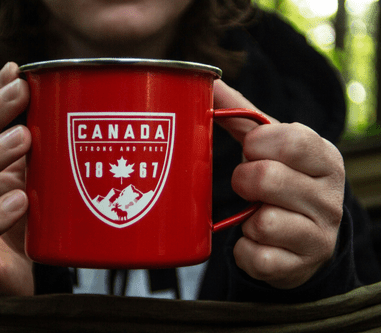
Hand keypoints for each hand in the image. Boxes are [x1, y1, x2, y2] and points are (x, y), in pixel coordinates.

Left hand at [213, 80, 344, 288]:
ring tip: (256, 215)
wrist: (305, 241)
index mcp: (325, 159)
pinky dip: (245, 250)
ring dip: (247, 219)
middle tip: (247, 185)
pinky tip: (255, 242)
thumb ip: (243, 115)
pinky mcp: (300, 268)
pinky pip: (257, 257)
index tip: (252, 150)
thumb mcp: (273, 147)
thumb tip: (209, 81)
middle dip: (244, 181)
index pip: (292, 140)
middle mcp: (330, 198)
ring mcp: (319, 236)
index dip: (258, 144)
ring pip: (264, 222)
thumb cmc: (283, 182)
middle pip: (267, 178)